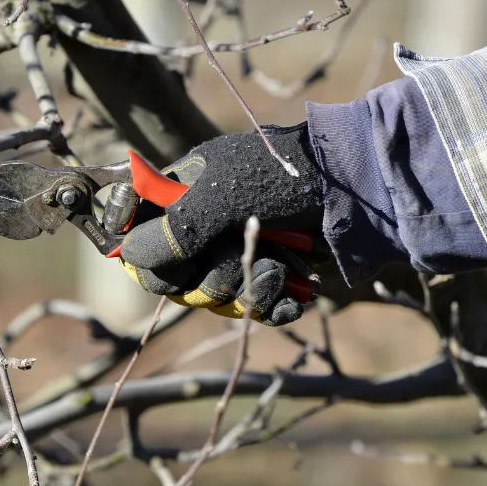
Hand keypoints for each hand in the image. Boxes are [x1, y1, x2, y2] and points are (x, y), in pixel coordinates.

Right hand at [119, 123, 323, 324]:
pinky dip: (270, 306)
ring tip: (278, 268)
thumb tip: (129, 256)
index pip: (136, 237)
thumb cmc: (284, 176)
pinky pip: (251, 308)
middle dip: (206, 279)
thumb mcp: (223, 195)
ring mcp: (232, 253)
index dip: (144, 257)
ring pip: (211, 297)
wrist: (357, 189)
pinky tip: (291, 296)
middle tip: (236, 258)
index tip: (167, 262)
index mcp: (179, 195)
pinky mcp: (266, 275)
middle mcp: (199, 227)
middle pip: (172, 278)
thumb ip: (175, 228)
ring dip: (244, 288)